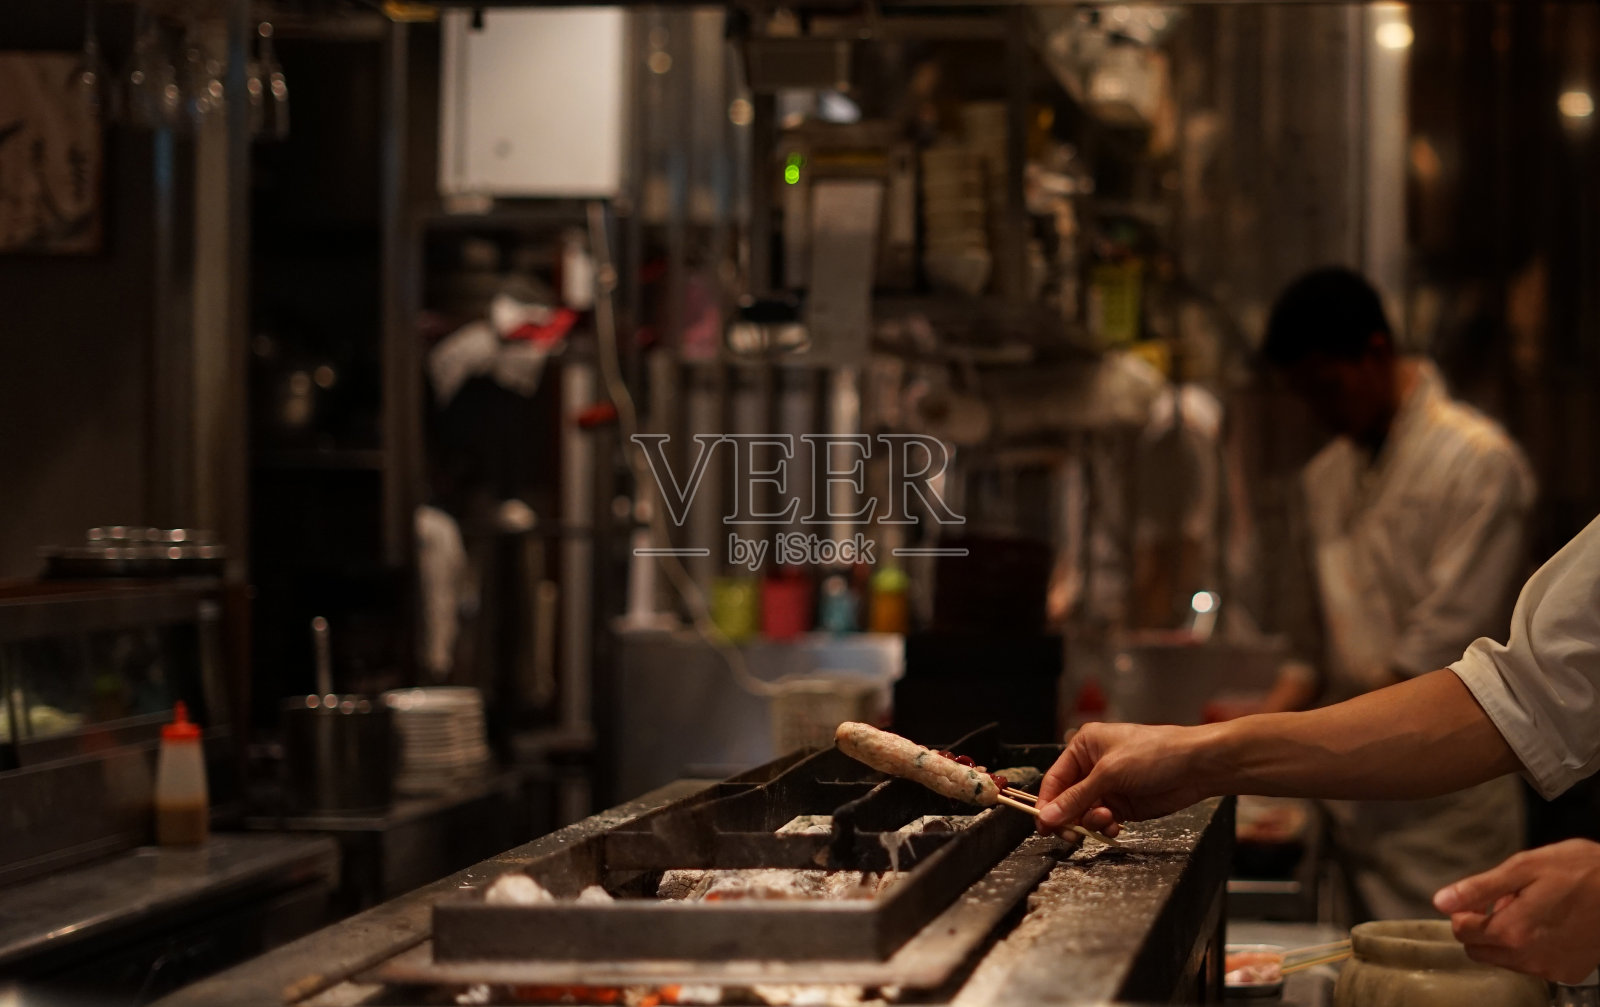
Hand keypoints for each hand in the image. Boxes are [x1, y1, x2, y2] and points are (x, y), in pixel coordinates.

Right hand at [1035, 722, 1216, 836]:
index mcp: (1084, 747)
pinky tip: (1115, 825)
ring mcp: (1108, 787)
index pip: (1054, 779)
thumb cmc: (1155, 753)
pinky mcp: (1123, 805)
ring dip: (1091, 822)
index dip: (1047, 803)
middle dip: (1070, 816)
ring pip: (1084, 813)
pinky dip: (1105, 827)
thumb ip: (1076, 798)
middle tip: (1071, 833)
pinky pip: (1103, 821)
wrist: (1195, 767)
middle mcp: (1093, 767)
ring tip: (1106, 820)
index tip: (1043, 824)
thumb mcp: (1109, 773)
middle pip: (1066, 799)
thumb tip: (1047, 816)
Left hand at [1435, 839, 1599, 983]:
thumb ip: (1479, 888)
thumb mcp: (1524, 867)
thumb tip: (1440, 902)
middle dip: (1484, 927)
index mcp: (1511, 930)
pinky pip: (1533, 965)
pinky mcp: (1568, 973)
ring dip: (1508, 938)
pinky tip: (1550, 926)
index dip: (1464, 912)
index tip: (1480, 899)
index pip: (1461, 930)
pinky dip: (1533, 948)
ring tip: (1532, 910)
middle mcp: (1528, 957)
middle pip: (1479, 949)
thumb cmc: (1578, 870)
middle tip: (1508, 902)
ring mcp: (1550, 969)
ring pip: (1504, 960)